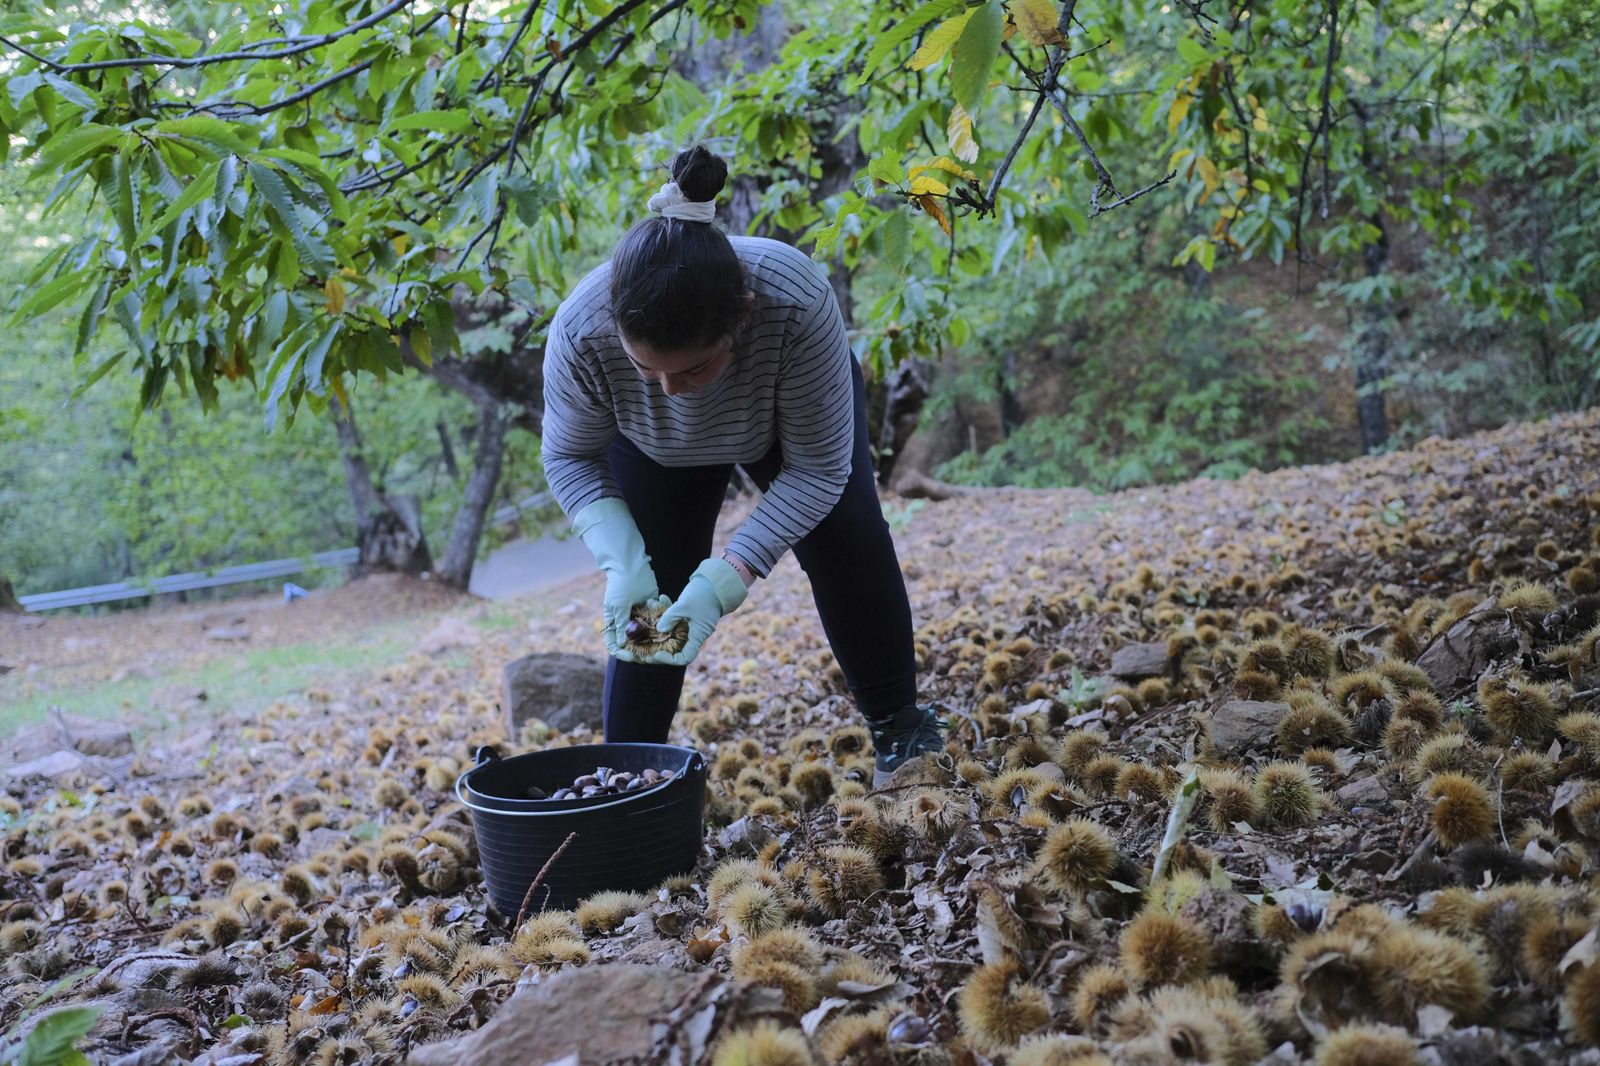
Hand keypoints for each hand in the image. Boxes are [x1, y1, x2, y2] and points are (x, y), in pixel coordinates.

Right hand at [571, 498, 659, 660]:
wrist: (631, 564)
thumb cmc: (621, 584)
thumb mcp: (619, 604)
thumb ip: (621, 623)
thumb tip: (621, 644)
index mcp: (615, 621)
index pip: (615, 645)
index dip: (622, 653)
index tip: (633, 657)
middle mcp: (627, 621)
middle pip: (633, 643)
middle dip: (642, 650)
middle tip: (653, 654)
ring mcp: (640, 616)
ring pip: (647, 635)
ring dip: (654, 639)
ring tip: (662, 642)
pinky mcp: (652, 609)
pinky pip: (657, 621)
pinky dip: (662, 623)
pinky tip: (666, 622)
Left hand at [638, 558, 747, 666]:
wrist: (717, 580)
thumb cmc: (703, 594)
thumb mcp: (684, 606)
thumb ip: (669, 618)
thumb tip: (659, 629)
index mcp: (698, 636)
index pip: (685, 658)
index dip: (669, 660)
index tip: (656, 653)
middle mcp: (695, 633)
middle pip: (675, 646)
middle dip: (658, 644)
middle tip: (643, 644)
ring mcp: (692, 624)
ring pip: (673, 629)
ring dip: (660, 621)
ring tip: (650, 606)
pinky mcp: (690, 615)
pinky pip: (675, 618)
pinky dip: (667, 611)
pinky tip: (660, 598)